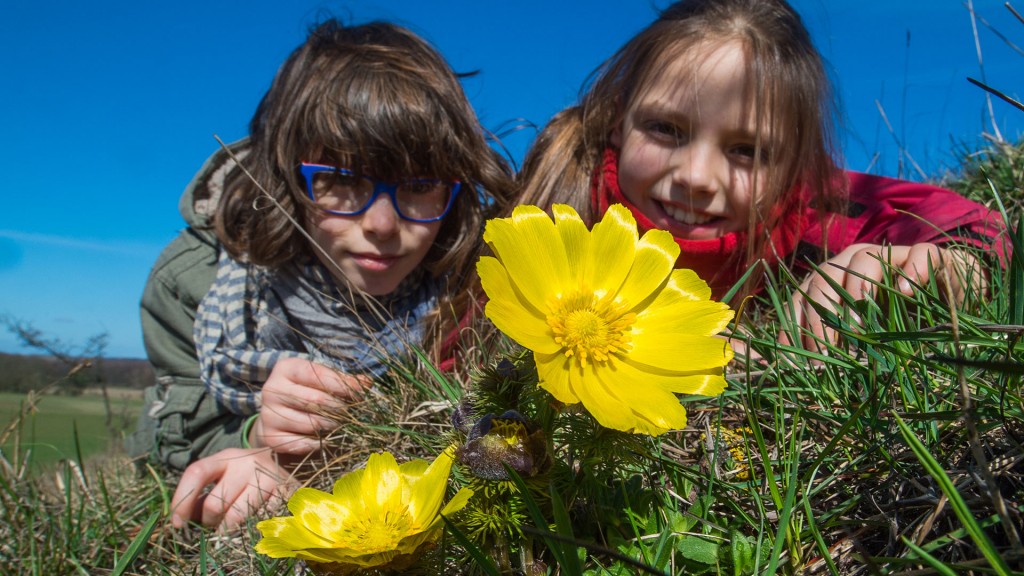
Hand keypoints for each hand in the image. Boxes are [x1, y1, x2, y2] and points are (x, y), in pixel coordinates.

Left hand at [170, 448, 295, 531]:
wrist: (289, 464)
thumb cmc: (246, 477)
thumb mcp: (224, 477)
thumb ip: (203, 495)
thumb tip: (183, 520)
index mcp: (226, 457)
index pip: (196, 472)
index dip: (182, 500)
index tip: (178, 523)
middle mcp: (247, 463)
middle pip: (215, 503)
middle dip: (209, 522)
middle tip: (215, 525)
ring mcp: (268, 478)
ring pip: (236, 517)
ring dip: (229, 530)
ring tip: (232, 527)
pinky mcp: (285, 494)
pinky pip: (258, 523)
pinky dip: (251, 530)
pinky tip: (254, 524)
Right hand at [254, 357, 371, 454]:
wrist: (279, 417)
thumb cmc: (307, 392)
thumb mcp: (322, 380)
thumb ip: (344, 380)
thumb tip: (366, 382)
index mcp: (286, 368)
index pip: (319, 375)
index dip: (344, 385)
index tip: (361, 393)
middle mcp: (272, 389)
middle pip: (317, 400)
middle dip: (341, 408)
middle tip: (354, 414)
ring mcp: (268, 414)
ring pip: (312, 423)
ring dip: (333, 427)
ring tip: (343, 425)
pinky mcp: (270, 437)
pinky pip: (303, 443)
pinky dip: (320, 443)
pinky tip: (327, 439)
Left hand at [785, 243, 982, 348]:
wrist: (951, 289)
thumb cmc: (900, 314)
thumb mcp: (863, 330)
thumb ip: (835, 343)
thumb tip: (800, 373)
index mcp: (834, 276)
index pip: (804, 295)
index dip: (797, 324)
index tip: (800, 359)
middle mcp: (856, 260)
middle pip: (826, 276)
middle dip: (821, 315)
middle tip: (826, 352)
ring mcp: (891, 254)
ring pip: (865, 260)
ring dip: (856, 291)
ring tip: (857, 326)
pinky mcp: (928, 254)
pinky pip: (918, 255)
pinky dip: (910, 271)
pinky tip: (905, 293)